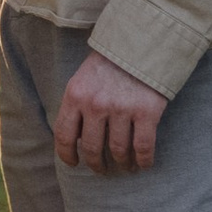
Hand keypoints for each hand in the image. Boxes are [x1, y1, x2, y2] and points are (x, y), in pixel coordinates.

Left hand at [52, 50, 167, 174]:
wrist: (142, 42)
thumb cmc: (110, 63)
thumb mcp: (83, 78)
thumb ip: (76, 105)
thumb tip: (73, 139)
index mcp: (75, 95)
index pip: (63, 135)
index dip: (67, 154)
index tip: (74, 163)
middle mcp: (96, 104)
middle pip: (92, 148)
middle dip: (97, 164)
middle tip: (102, 169)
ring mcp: (122, 109)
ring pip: (118, 151)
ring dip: (122, 164)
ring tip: (125, 166)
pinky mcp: (147, 112)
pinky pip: (143, 148)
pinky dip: (143, 161)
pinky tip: (142, 164)